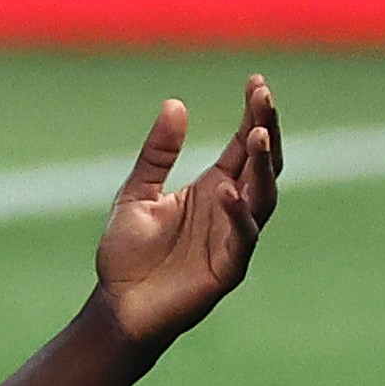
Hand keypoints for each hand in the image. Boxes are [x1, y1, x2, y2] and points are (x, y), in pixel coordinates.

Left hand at [95, 76, 281, 347]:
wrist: (118, 303)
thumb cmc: (129, 251)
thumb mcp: (138, 191)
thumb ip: (158, 153)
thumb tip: (175, 103)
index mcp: (213, 188)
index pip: (244, 147)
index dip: (254, 116)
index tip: (257, 82)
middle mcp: (231, 209)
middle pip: (262, 165)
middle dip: (266, 131)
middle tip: (264, 98)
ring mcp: (234, 237)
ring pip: (262, 197)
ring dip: (262, 167)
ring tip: (258, 135)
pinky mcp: (228, 267)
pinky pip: (242, 237)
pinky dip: (238, 213)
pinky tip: (228, 189)